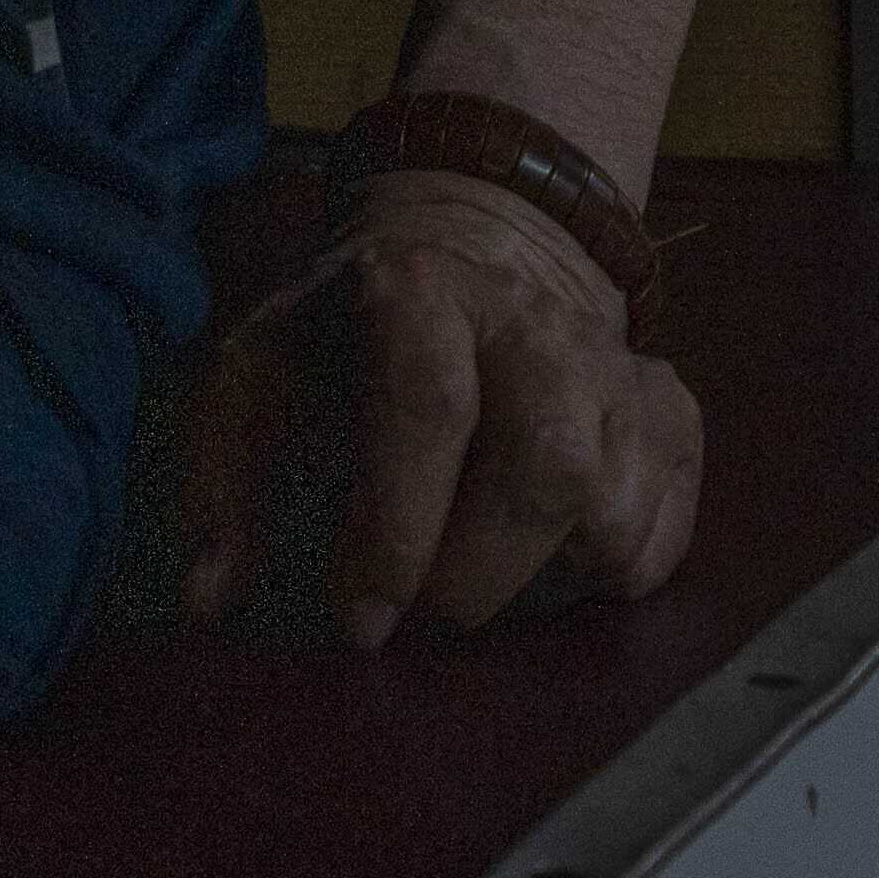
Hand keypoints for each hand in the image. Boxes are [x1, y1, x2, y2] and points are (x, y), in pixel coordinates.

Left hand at [176, 174, 704, 648]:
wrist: (469, 259)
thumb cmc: (350, 344)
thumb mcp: (261, 377)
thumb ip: (221, 483)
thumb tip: (210, 602)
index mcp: (419, 291)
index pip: (427, 406)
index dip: (395, 528)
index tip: (360, 619)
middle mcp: (534, 317)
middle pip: (548, 465)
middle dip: (480, 575)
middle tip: (429, 615)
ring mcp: (614, 360)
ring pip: (617, 504)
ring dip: (551, 577)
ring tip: (489, 577)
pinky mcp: (668, 405)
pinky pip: (669, 522)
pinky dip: (619, 569)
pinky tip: (556, 561)